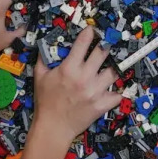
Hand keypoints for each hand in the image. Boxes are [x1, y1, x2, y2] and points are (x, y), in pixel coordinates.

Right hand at [32, 26, 121, 140]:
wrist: (52, 127)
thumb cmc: (45, 102)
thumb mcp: (40, 77)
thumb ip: (43, 59)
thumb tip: (46, 45)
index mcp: (69, 68)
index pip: (83, 43)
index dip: (90, 33)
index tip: (92, 30)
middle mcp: (84, 77)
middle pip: (103, 53)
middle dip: (104, 47)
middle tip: (104, 46)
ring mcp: (95, 91)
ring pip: (113, 72)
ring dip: (111, 69)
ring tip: (108, 68)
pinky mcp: (101, 104)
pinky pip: (117, 95)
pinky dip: (116, 92)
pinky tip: (111, 90)